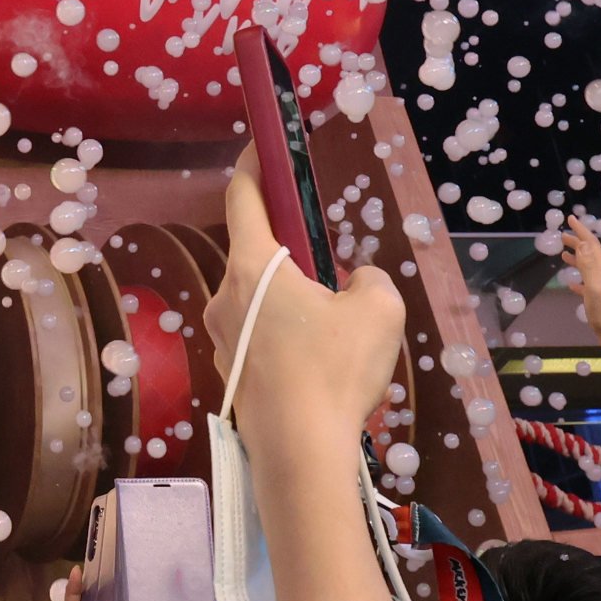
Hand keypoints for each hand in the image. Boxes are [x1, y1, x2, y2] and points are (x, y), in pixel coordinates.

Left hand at [218, 154, 408, 481]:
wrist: (300, 454)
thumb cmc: (334, 373)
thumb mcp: (379, 312)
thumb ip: (371, 280)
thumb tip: (355, 284)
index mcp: (253, 267)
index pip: (244, 198)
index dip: (254, 166)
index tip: (263, 147)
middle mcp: (225, 296)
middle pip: (258, 254)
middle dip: (294, 254)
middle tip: (333, 270)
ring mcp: (222, 338)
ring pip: (261, 300)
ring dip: (294, 302)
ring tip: (338, 333)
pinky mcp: (231, 373)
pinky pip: (261, 336)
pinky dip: (288, 338)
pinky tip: (322, 366)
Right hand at [552, 220, 600, 394]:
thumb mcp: (596, 284)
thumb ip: (589, 263)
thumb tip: (583, 242)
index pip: (591, 244)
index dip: (581, 230)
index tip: (571, 218)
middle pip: (589, 253)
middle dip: (577, 242)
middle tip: (562, 235)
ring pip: (587, 267)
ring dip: (576, 258)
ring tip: (563, 254)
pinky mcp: (598, 300)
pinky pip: (586, 285)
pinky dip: (577, 280)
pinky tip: (570, 283)